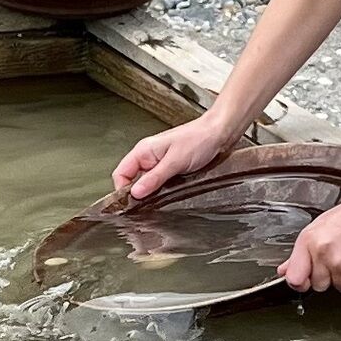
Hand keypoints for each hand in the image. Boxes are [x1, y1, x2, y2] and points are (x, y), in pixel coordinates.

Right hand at [111, 114, 241, 203]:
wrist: (220, 133)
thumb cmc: (199, 139)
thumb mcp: (175, 162)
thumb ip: (154, 178)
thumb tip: (135, 193)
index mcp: (143, 151)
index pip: (121, 174)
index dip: (123, 190)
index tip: (132, 204)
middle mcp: (148, 157)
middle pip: (132, 181)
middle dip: (138, 194)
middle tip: (147, 207)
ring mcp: (159, 163)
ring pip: (146, 184)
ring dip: (152, 193)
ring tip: (161, 201)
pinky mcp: (170, 169)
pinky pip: (159, 183)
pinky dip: (162, 191)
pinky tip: (170, 195)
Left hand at [283, 190, 340, 292]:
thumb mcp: (322, 226)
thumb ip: (301, 252)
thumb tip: (284, 269)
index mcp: (309, 240)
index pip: (294, 277)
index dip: (300, 282)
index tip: (305, 281)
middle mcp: (322, 253)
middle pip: (318, 284)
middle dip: (328, 276)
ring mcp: (339, 264)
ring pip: (338, 286)